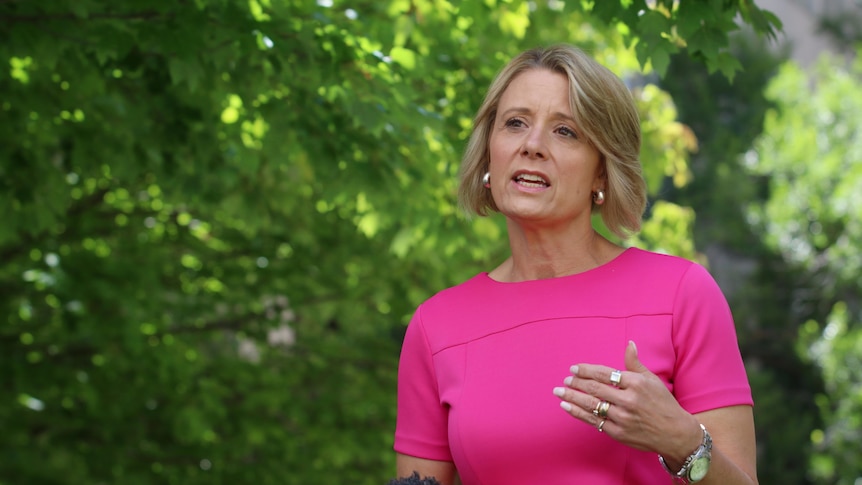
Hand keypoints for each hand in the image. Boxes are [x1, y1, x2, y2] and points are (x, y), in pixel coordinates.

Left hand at [552, 341, 701, 460]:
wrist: (675, 433)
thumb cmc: (663, 404)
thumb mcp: (652, 380)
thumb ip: (635, 363)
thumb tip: (629, 344)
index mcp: (636, 383)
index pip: (604, 373)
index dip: (586, 370)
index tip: (574, 368)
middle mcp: (628, 400)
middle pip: (595, 388)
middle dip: (576, 382)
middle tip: (566, 379)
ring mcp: (622, 417)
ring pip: (590, 404)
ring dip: (572, 396)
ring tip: (559, 390)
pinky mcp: (617, 432)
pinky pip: (593, 421)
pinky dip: (577, 413)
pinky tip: (566, 406)